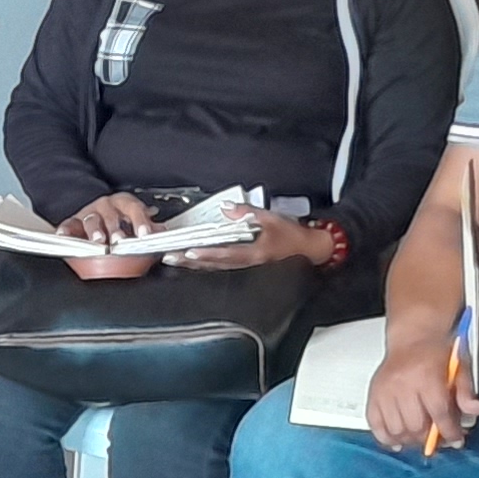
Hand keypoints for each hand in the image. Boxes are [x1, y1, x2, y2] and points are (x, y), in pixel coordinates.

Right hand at [61, 191, 155, 283]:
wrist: (96, 211)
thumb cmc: (119, 218)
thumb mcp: (135, 219)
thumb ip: (149, 227)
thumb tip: (163, 234)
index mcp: (124, 203)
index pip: (134, 209)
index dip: (140, 221)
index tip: (144, 233)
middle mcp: (106, 206)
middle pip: (111, 215)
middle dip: (115, 228)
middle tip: (119, 239)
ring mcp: (89, 212)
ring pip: (91, 220)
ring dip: (94, 230)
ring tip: (98, 240)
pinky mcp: (73, 220)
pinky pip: (68, 225)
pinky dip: (65, 231)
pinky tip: (64, 236)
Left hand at [182, 210, 333, 273]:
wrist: (308, 250)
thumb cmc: (291, 235)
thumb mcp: (270, 219)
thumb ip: (246, 213)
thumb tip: (227, 209)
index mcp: (252, 253)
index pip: (223, 254)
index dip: (205, 254)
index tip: (189, 252)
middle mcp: (246, 264)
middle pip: (212, 264)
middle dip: (190, 262)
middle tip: (170, 257)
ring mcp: (244, 267)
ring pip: (214, 267)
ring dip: (193, 264)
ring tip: (174, 259)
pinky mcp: (245, 266)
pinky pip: (221, 267)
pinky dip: (205, 264)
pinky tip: (193, 263)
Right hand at [365, 321, 473, 454]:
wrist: (413, 337)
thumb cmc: (436, 351)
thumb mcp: (460, 367)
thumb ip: (466, 391)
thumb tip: (475, 410)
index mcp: (426, 375)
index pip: (439, 414)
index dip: (450, 432)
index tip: (456, 439)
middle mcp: (402, 384)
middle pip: (416, 426)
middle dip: (431, 438)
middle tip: (439, 439)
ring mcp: (385, 391)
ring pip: (397, 430)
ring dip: (411, 440)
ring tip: (421, 438)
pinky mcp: (373, 395)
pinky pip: (375, 425)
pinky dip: (386, 438)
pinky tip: (398, 442)